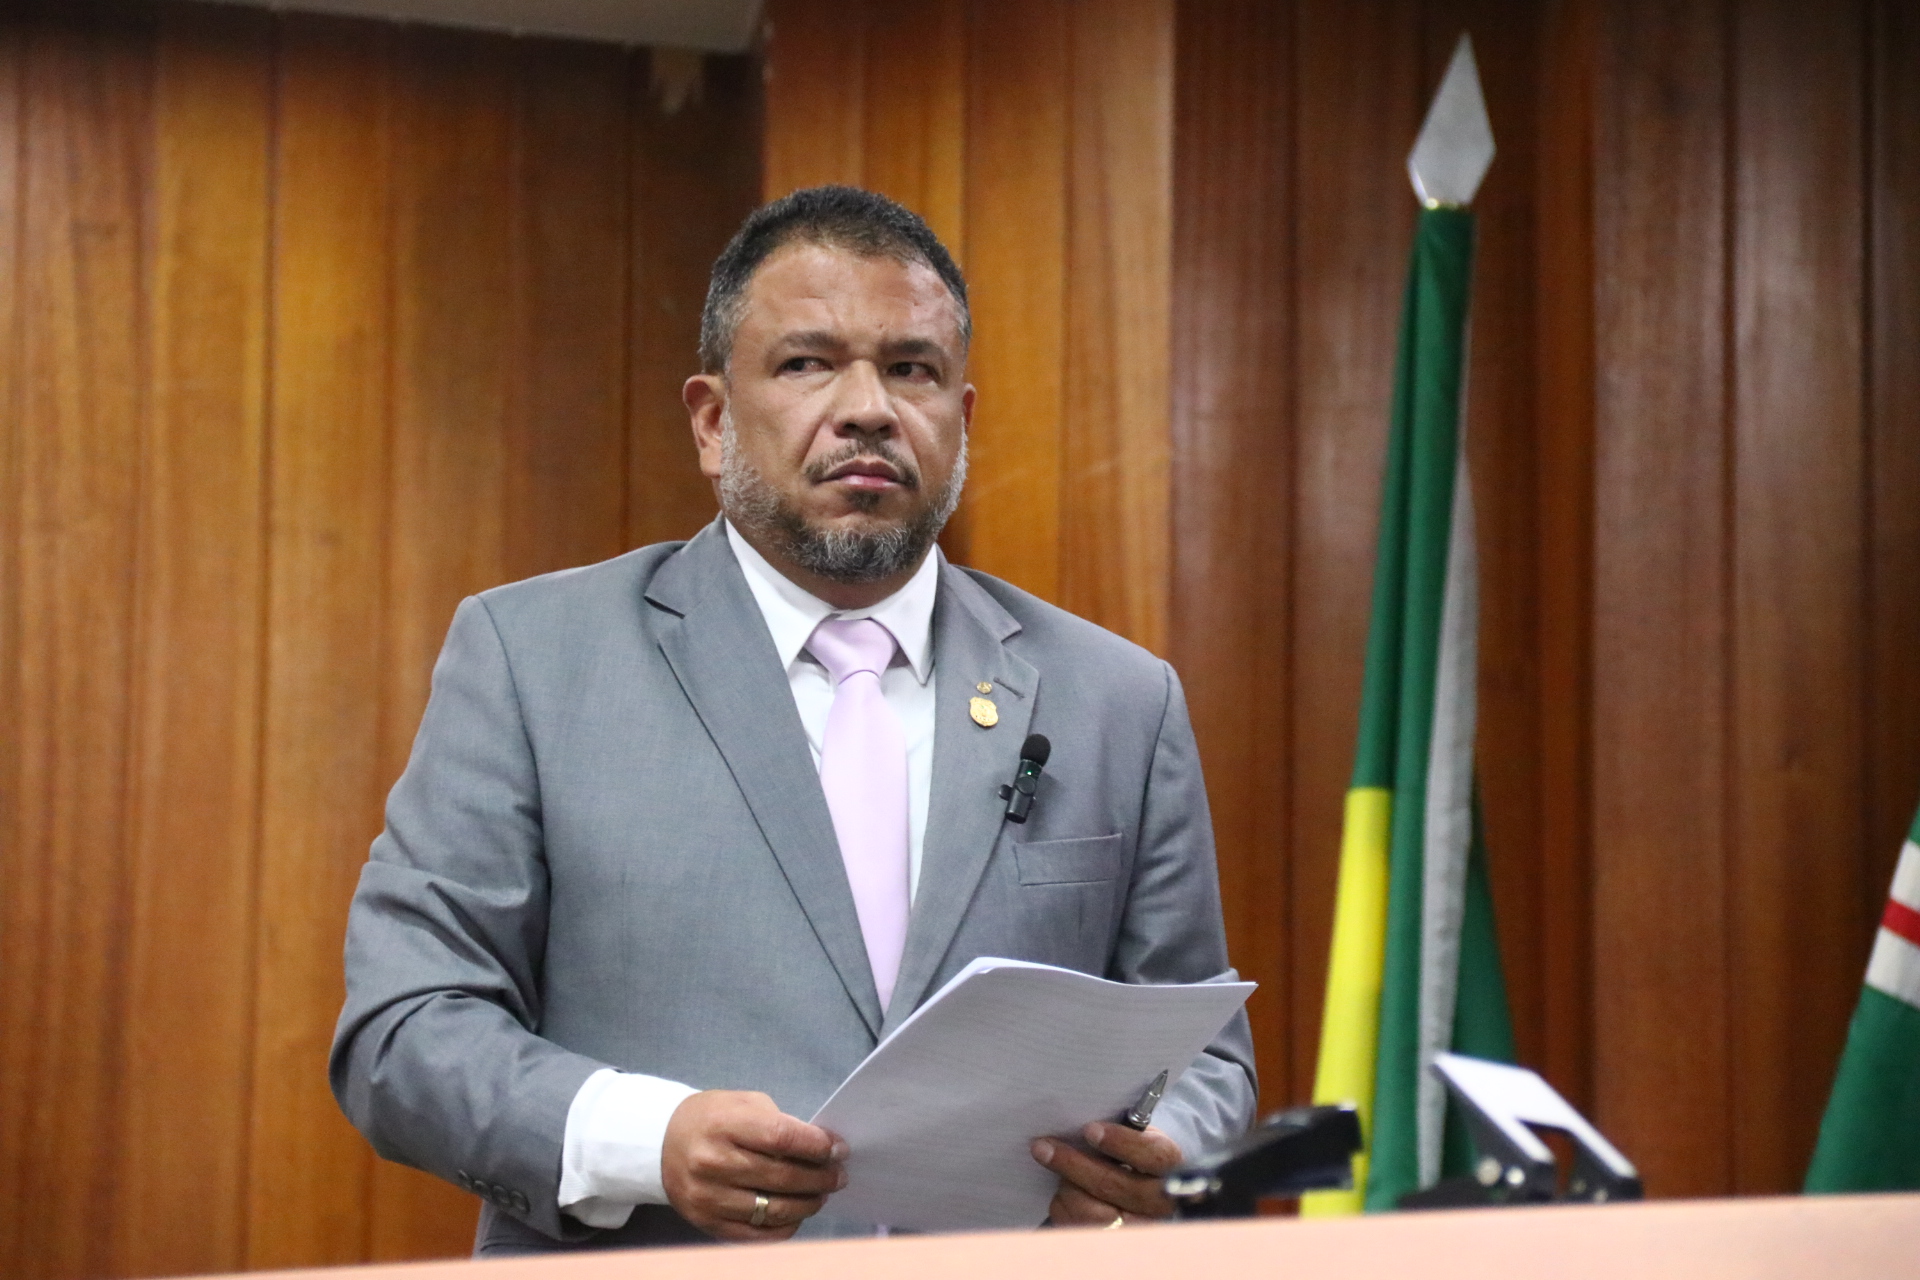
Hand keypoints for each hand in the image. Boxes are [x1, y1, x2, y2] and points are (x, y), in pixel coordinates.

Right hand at [661, 1090, 846, 1241]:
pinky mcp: (707, 1222)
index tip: (838, 1149)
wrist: (661, 1142)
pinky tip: (797, 1214)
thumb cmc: (711, 1118)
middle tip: (838, 1175)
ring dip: (807, 1204)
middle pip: (782, 1177)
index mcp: (724, 1124)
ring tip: (821, 1194)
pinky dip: (785, 1227)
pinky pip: (757, 1233)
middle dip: (820, 1178)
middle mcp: (713, 1162)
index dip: (817, 1146)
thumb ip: (779, 1123)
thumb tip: (820, 1149)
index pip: (782, 1138)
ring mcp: (708, 1196)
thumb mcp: (742, 1104)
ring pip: (773, 1209)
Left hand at [1031, 1122, 1180, 1226]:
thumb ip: (1124, 1129)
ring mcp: (1137, 1228)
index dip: (1121, 1143)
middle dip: (1073, 1164)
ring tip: (1055, 1167)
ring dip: (1066, 1186)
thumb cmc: (1134, 1154)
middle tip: (1043, 1147)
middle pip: (1113, 1186)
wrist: (1144, 1190)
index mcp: (1171, 1167)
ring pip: (1091, 1211)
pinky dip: (1062, 1207)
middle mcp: (1159, 1204)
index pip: (1153, 1157)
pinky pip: (1076, 1227)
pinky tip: (1062, 1192)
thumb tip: (1084, 1122)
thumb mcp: (1139, 1136)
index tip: (1090, 1130)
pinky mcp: (1111, 1243)